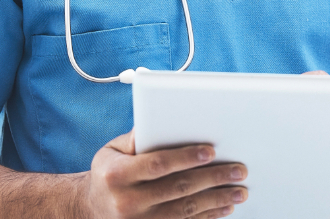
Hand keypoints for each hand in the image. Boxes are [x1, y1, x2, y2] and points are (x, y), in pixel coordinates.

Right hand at [82, 130, 247, 217]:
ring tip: (239, 191)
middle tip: (238, 170)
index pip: (158, 164)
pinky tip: (223, 208)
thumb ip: (137, 137)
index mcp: (117, 175)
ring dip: (217, 200)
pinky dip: (207, 217)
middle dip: (213, 178)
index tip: (211, 151)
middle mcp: (127, 202)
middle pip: (179, 189)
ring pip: (186, 211)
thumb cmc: (108, 173)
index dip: (186, 157)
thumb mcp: (112, 151)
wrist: (90, 209)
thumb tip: (160, 120)